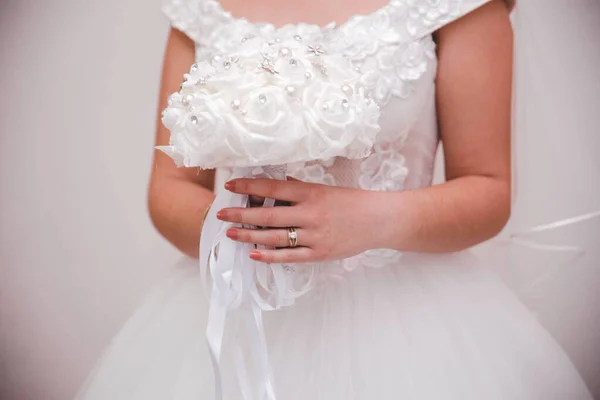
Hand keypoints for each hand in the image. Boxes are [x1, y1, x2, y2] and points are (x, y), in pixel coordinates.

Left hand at [216, 178, 385, 263]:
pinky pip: (290, 256)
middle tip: (221, 213)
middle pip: (268, 214)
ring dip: (249, 235)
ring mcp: (314, 235)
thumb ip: (299, 190)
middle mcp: (310, 213)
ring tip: (231, 233)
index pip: (273, 187)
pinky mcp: (319, 253)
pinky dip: (270, 255)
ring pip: (274, 237)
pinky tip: (254, 254)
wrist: (378, 220)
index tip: (230, 186)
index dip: (249, 186)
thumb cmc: (351, 202)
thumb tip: (272, 188)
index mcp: (311, 193)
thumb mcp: (324, 189)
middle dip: (241, 213)